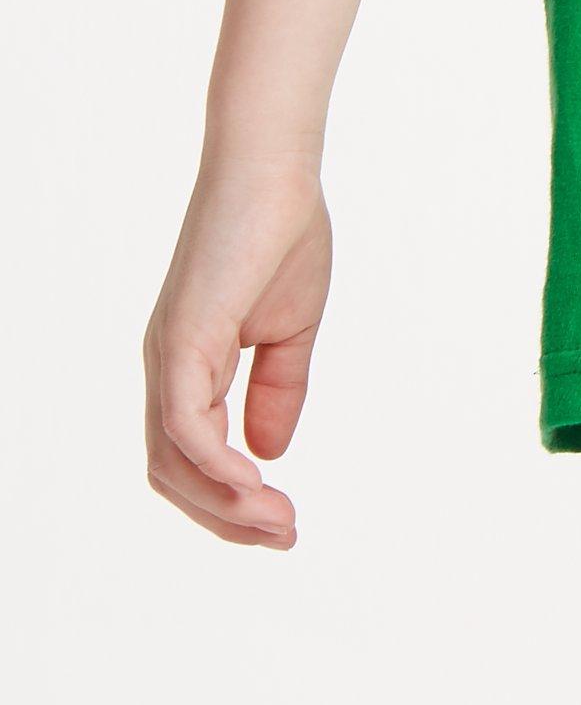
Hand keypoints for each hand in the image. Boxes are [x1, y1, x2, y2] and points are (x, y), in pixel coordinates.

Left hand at [144, 160, 331, 546]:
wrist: (275, 170)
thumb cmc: (282, 232)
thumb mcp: (290, 329)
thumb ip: (278, 389)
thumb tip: (270, 453)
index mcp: (189, 362)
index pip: (191, 456)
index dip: (231, 499)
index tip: (284, 522)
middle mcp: (166, 366)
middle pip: (173, 473)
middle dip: (227, 518)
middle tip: (287, 535)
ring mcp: (168, 354)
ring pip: (174, 460)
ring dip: (225, 504)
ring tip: (279, 522)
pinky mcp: (182, 339)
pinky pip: (185, 424)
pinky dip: (216, 465)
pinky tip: (258, 483)